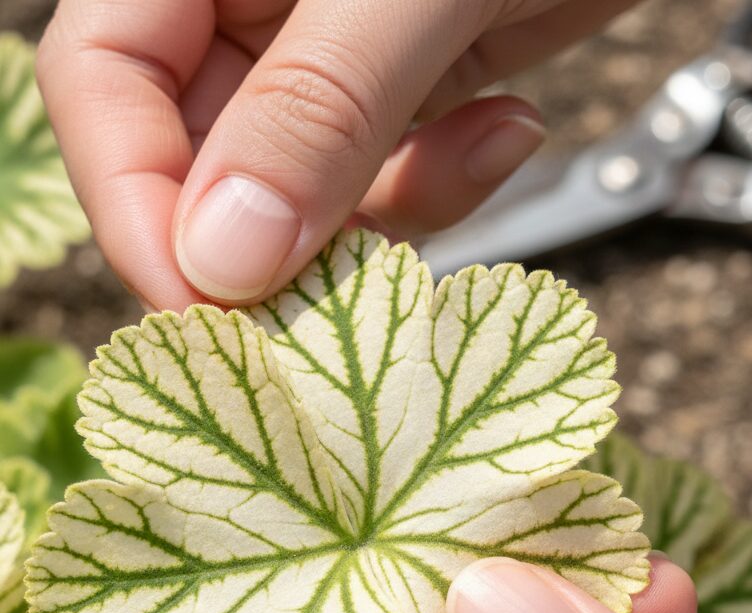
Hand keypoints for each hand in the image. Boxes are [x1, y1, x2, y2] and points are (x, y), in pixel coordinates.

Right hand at [36, 0, 635, 310]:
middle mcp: (250, 9)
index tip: (207, 307)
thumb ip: (318, 111)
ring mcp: (330, 58)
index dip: (137, 206)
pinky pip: (394, 178)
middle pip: (205, 159)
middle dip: (281, 242)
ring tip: (485, 152)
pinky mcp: (407, 92)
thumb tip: (222, 260)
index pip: (102, 80)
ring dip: (390, 216)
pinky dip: (451, 180)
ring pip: (307, 194)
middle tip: (349, 297)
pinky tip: (514, 126)